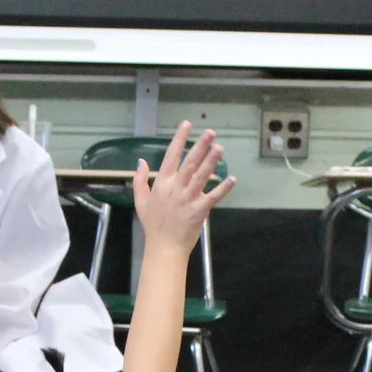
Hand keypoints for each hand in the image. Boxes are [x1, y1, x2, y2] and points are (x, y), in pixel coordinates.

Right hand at [132, 121, 233, 256]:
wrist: (163, 247)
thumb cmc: (153, 224)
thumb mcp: (140, 201)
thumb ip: (139, 180)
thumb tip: (141, 161)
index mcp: (162, 183)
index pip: (171, 156)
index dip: (179, 139)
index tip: (187, 125)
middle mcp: (175, 188)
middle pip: (189, 163)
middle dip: (200, 146)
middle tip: (211, 132)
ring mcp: (188, 198)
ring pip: (201, 176)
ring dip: (211, 161)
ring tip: (220, 148)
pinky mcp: (199, 210)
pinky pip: (213, 197)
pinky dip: (223, 188)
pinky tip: (232, 179)